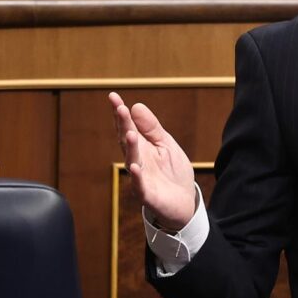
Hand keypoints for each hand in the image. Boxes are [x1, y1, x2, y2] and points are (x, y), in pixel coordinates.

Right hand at [109, 92, 196, 229]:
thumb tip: (136, 106)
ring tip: (129, 133)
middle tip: (119, 108)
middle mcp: (137, 160)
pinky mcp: (148, 195)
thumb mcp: (166, 145)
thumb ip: (152, 128)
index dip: (121, 113)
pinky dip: (137, 177)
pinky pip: (140, 186)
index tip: (113, 97)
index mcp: (141, 147)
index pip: (128, 127)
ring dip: (130, 147)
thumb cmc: (172, 171)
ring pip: (132, 161)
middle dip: (123, 125)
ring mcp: (141, 178)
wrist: (184, 201)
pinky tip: (135, 167)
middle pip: (127, 141)